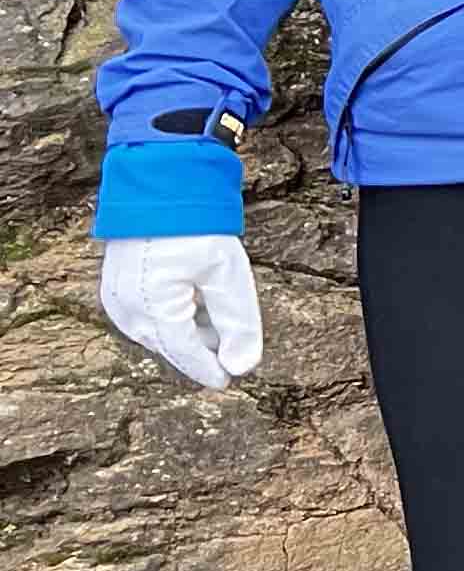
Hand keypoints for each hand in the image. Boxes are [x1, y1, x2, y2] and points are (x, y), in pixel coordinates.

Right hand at [100, 234, 261, 390]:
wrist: (159, 189)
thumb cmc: (196, 229)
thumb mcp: (228, 275)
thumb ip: (238, 323)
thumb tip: (242, 367)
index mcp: (153, 307)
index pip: (184, 353)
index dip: (207, 369)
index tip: (227, 381)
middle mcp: (127, 309)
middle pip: (170, 345)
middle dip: (200, 351)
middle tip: (230, 351)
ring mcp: (115, 299)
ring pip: (157, 333)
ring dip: (187, 334)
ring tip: (217, 325)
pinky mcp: (114, 290)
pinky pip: (145, 318)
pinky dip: (172, 319)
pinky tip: (194, 306)